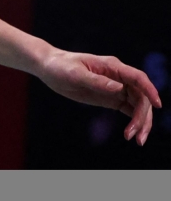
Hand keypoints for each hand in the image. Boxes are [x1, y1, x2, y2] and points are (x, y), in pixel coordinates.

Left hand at [36, 48, 162, 144]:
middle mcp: (118, 77)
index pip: (138, 78)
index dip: (150, 90)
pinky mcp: (111, 98)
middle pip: (141, 97)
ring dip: (140, 122)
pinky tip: (131, 135)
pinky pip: (129, 109)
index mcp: (112, 67)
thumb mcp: (76, 74)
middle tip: (136, 136)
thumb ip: (97, 81)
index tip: (157, 105)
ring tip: (136, 140)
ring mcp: (116, 88)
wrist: (49, 68)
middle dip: (143, 116)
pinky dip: (133, 122)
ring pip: (138, 105)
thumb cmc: (61, 66)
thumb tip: (119, 88)